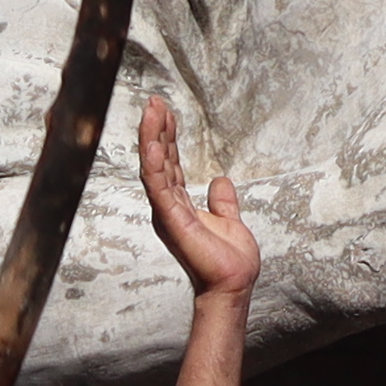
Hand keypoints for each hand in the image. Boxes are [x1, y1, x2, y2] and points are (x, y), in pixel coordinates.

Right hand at [135, 96, 261, 302]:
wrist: (234, 284)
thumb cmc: (230, 262)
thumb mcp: (229, 221)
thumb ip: (222, 202)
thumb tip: (220, 181)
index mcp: (180, 206)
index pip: (170, 165)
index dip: (167, 138)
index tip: (166, 112)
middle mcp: (169, 207)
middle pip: (159, 162)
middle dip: (156, 130)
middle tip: (154, 102)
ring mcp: (168, 213)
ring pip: (154, 169)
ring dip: (152, 139)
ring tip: (152, 111)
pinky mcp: (172, 220)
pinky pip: (160, 188)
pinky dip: (155, 165)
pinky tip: (154, 144)